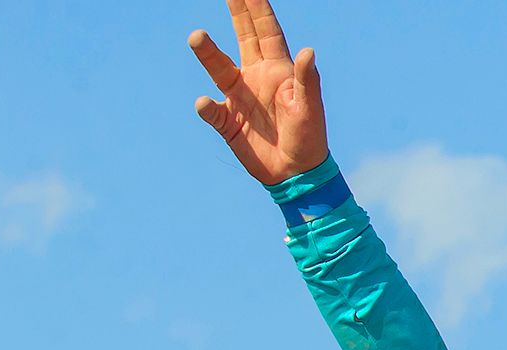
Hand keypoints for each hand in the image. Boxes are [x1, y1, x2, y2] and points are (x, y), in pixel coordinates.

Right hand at [189, 0, 327, 185]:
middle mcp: (256, 78)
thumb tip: (308, 51)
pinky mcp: (228, 122)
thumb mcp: (309, 110)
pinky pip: (210, 111)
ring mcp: (240, 98)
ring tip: (197, 36)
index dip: (256, 7)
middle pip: (242, 37)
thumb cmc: (310, 140)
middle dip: (235, 12)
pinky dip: (205, 107)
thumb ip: (306, 80)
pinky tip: (203, 104)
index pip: (265, 32)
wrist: (298, 175)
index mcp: (278, 71)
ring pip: (217, 68)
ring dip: (206, 52)